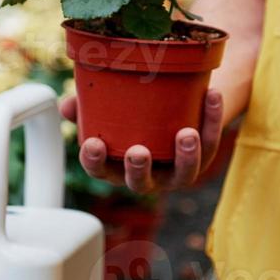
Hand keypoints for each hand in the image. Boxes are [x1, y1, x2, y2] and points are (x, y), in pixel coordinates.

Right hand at [60, 90, 223, 193]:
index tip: (92, 144)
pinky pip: (211, 144)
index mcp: (119, 165)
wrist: (177, 104)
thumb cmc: (136, 111)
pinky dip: (212, 120)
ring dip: (186, 157)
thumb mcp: (111, 106)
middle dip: (138, 170)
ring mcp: (177, 172)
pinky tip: (212, 95)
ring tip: (186, 134)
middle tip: (138, 152)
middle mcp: (148, 176)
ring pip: (184, 175)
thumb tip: (68, 105)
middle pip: (141, 183)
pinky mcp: (204, 158)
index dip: (94, 162)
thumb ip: (87, 105)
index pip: (101, 170)